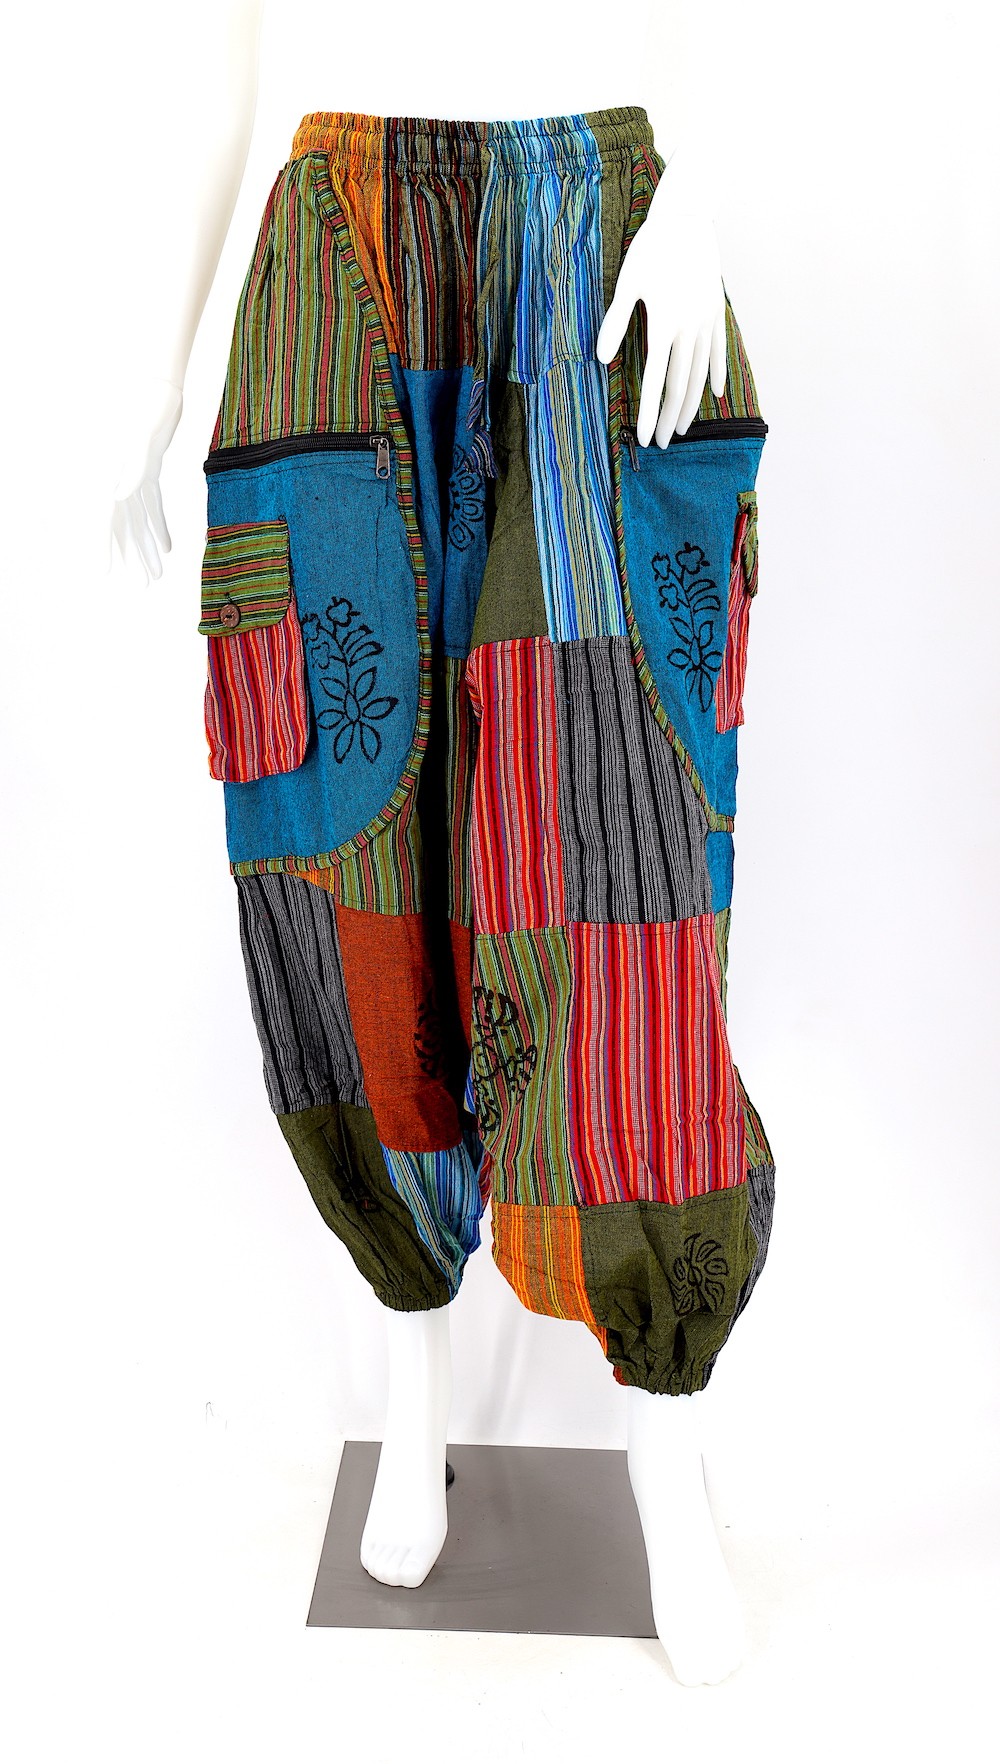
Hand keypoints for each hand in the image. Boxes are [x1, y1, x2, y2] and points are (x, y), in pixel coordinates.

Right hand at [107, 377, 183, 582]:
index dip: (102, 545)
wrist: (159, 385)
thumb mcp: (142, 438)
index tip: (104, 571)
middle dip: (132, 557)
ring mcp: (133, 474)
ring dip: (146, 547)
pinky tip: (166, 547)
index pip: (103, 517)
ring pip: (138, 520)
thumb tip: (119, 496)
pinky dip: (158, 525)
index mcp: (112, 472)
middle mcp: (119, 477)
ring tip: (156, 574)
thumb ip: (133, 467)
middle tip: (143, 584)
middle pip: (122, 526)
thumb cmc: (150, 407)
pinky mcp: (149, 468)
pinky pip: (152, 504)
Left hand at [596, 165, 727, 448]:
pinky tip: (716, 394)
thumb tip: (601, 358)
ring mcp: (706, 321)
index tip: (645, 439)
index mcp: (663, 325)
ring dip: (692, 404)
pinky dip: (717, 374)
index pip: (654, 382)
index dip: (649, 414)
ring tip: (684, 427)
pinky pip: (719, 351)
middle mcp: (688, 328)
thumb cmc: (651, 248)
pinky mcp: (716, 311)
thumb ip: (615, 323)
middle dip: (670, 418)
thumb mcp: (627, 284)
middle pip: (679, 386)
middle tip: (663, 444)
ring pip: (700, 374)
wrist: (687, 216)